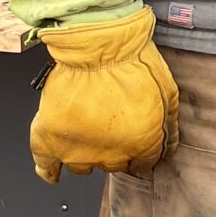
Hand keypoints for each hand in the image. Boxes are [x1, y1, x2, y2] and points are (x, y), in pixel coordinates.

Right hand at [31, 10, 178, 183]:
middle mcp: (109, 154)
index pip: (142, 163)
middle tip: (111, 131)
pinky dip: (49, 170)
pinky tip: (53, 171)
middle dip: (114, 150)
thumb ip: (169, 125)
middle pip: (113, 165)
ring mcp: (76, 149)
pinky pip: (45, 165)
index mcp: (141, 144)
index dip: (140, 152)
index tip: (135, 144)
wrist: (97, 45)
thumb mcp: (167, 92)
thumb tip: (170, 145)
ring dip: (86, 154)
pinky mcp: (49, 138)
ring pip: (83, 166)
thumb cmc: (134, 61)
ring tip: (87, 137)